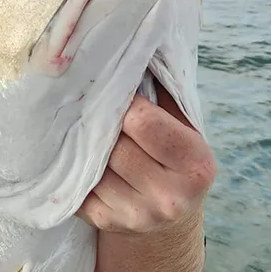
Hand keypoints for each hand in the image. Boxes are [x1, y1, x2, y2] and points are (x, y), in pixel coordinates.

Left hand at [76, 85, 216, 233]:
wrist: (168, 215)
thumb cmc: (173, 154)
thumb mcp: (182, 125)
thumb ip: (162, 93)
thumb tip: (132, 49)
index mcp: (196, 165)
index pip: (141, 121)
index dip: (123, 102)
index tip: (116, 92)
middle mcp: (169, 197)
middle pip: (113, 144)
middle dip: (102, 123)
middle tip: (93, 108)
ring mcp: (136, 215)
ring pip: (91, 163)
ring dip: (85, 144)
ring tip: (88, 131)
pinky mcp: (106, 222)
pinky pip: (76, 182)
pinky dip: (74, 165)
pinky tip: (80, 155)